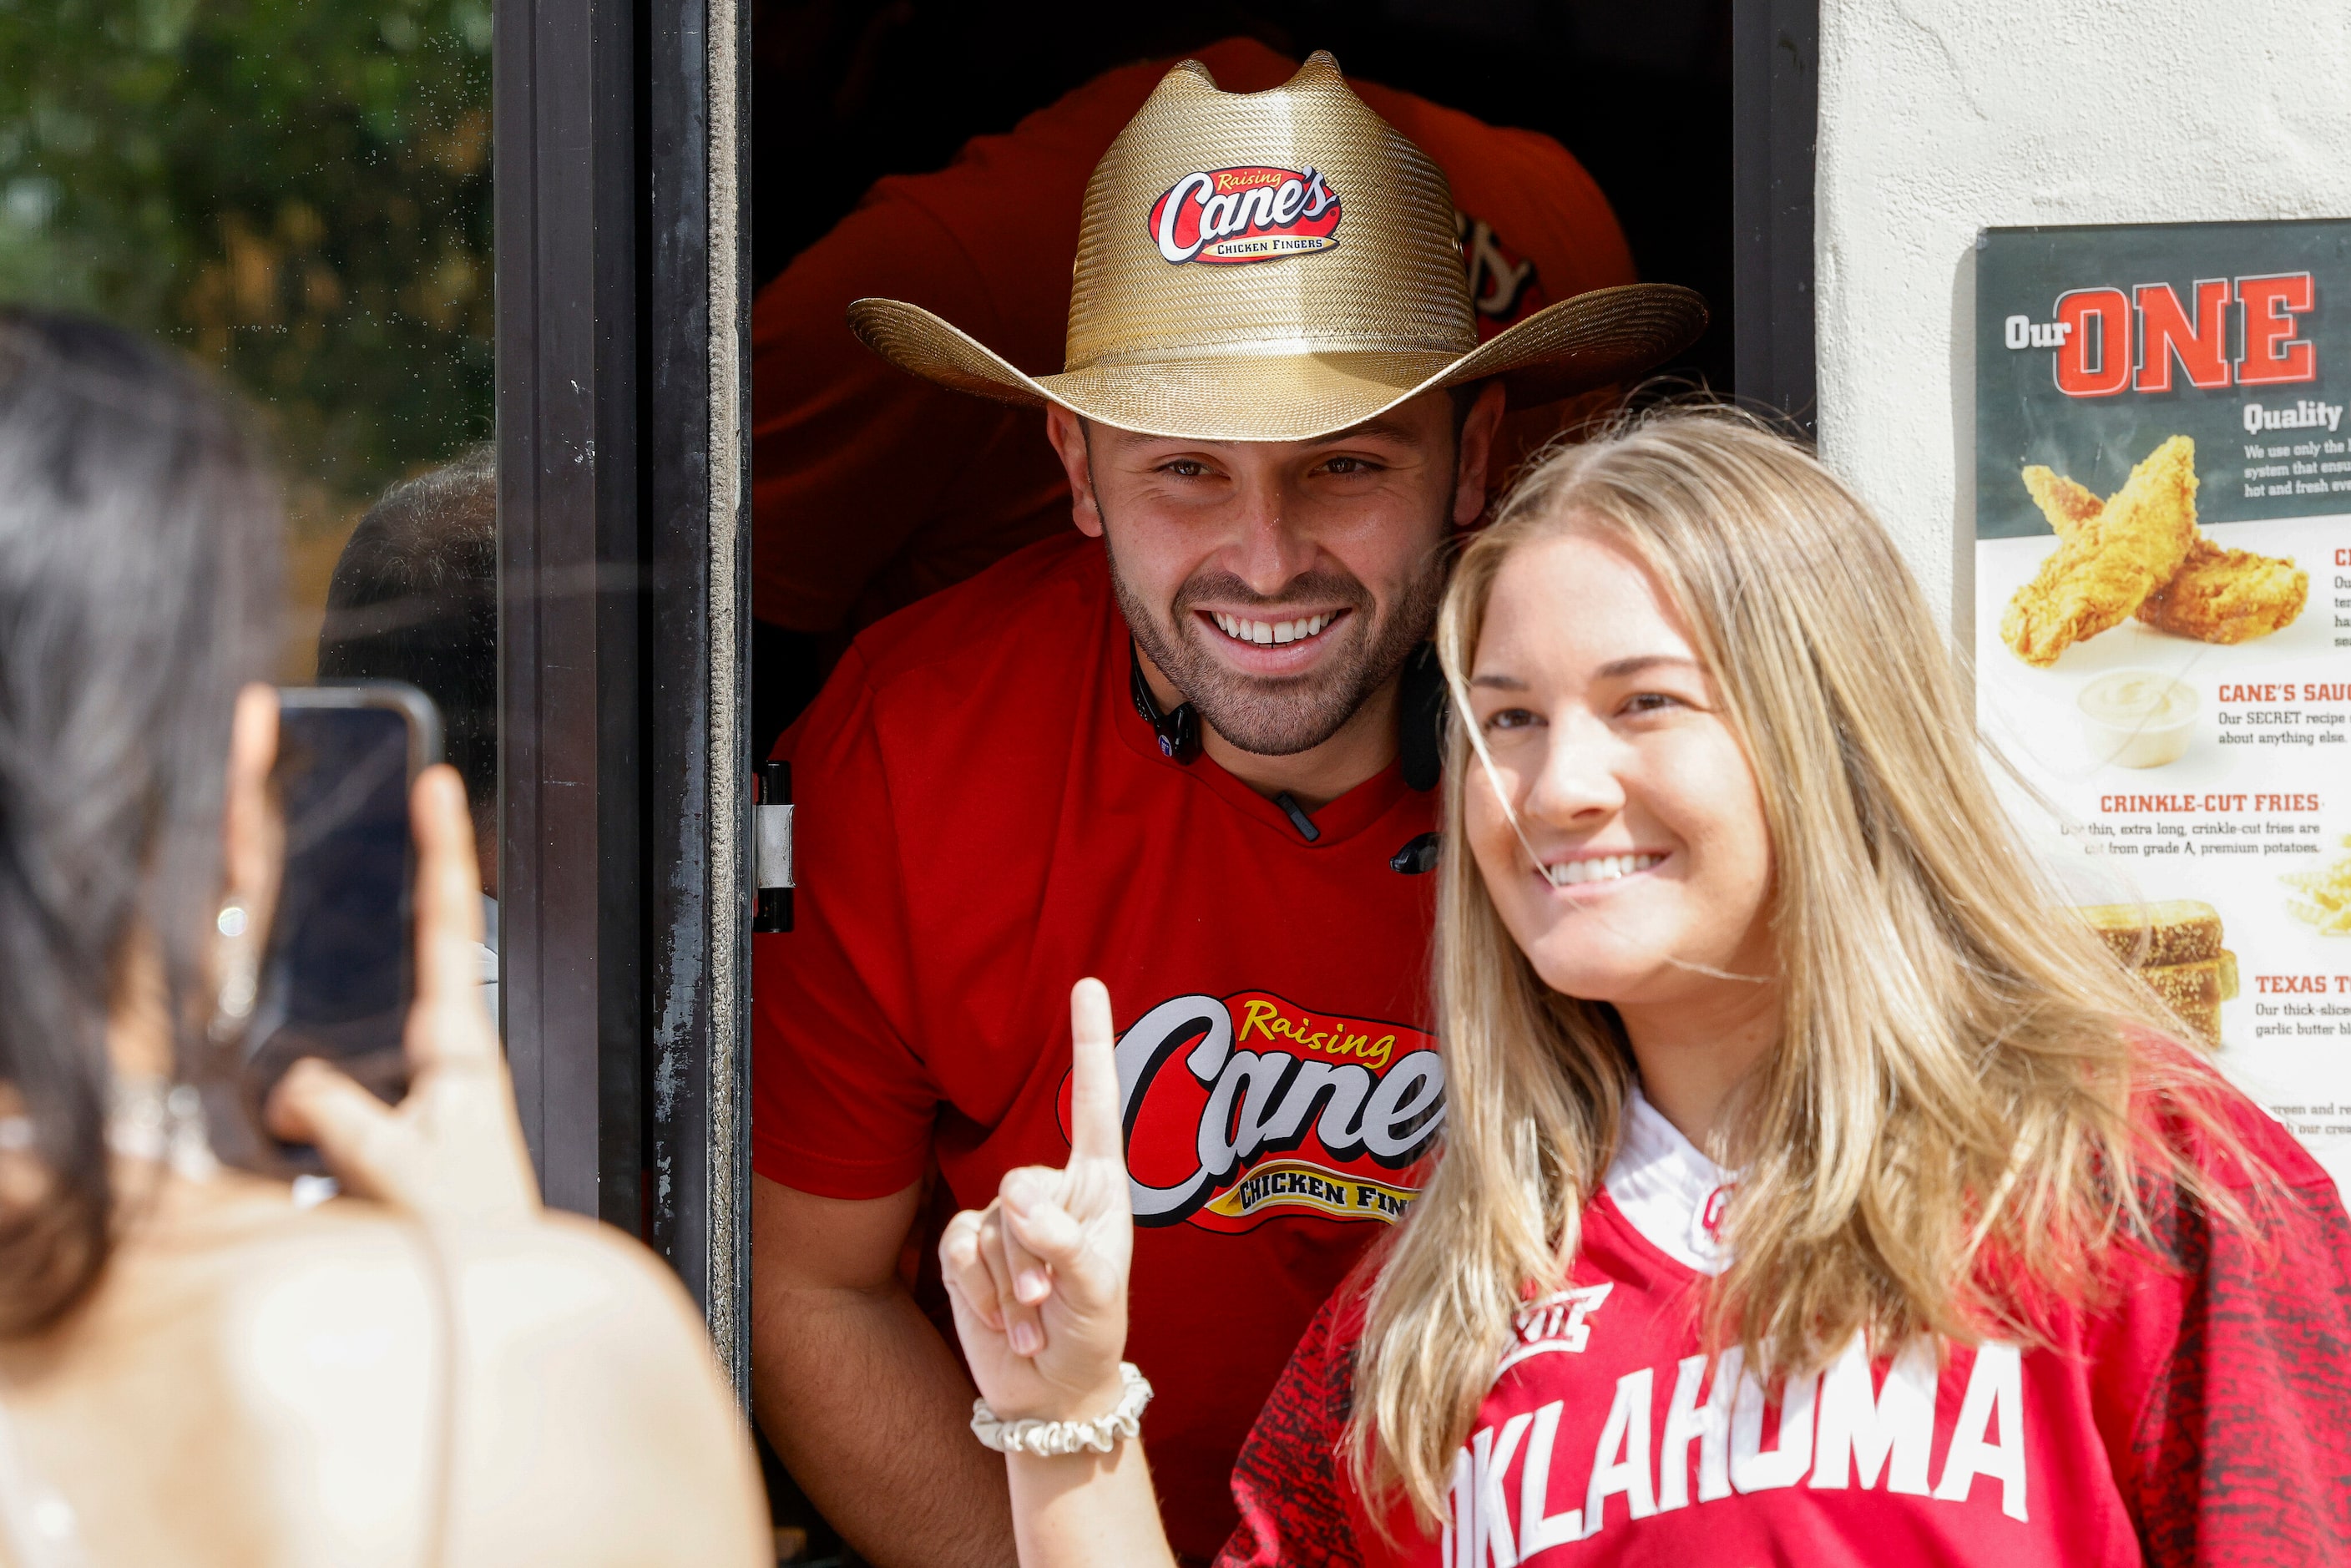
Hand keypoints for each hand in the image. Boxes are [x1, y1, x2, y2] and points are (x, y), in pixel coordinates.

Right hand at [267, 764, 539, 1224]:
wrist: (497, 1294)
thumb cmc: (470, 1239)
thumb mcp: (397, 1172)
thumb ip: (338, 1118)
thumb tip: (289, 1086)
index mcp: (460, 1047)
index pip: (447, 926)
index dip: (441, 851)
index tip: (439, 787)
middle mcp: (452, 1055)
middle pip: (421, 940)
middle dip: (413, 870)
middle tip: (407, 799)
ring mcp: (433, 1084)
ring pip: (384, 1003)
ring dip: (365, 961)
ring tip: (348, 898)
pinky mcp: (408, 1121)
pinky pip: (353, 1068)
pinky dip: (323, 1054)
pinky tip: (295, 1061)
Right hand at [940, 979, 1131, 1423]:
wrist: (1049, 1391)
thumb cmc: (1092, 1337)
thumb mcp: (1098, 1298)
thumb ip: (1067, 1248)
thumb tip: (1021, 1210)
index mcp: (1099, 1186)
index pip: (1093, 1103)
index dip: (1089, 1043)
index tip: (1088, 982)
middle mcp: (1053, 1192)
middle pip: (1020, 1184)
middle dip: (1030, 1249)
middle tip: (1048, 1297)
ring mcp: (1005, 1218)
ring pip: (987, 1224)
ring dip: (1007, 1284)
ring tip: (1033, 1317)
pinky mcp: (966, 1247)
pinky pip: (957, 1249)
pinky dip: (979, 1291)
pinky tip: (1002, 1319)